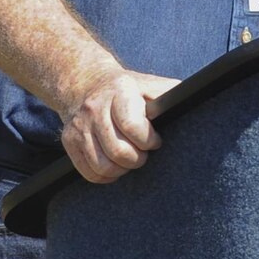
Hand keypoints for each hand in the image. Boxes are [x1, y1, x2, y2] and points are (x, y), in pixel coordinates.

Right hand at [60, 70, 180, 184]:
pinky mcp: (69, 141)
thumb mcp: (149, 84)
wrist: (85, 83)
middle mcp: (95, 109)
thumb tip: (189, 103)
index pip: (132, 126)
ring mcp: (79, 126)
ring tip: (130, 159)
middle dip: (137, 159)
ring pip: (103, 166)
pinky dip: (105, 176)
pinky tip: (115, 165)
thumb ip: (169, 93)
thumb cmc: (126, 89)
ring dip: (122, 170)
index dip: (149, 140)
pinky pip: (89, 172)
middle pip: (118, 152)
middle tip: (143, 153)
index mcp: (119, 92)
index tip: (155, 141)